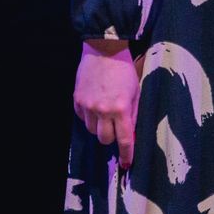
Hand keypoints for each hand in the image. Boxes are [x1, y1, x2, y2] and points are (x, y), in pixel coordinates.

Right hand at [73, 39, 139, 167]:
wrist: (104, 50)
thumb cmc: (125, 70)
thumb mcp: (136, 91)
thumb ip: (133, 113)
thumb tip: (132, 133)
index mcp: (121, 108)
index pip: (124, 139)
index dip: (126, 153)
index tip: (127, 163)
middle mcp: (102, 110)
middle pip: (104, 139)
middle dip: (111, 137)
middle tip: (116, 128)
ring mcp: (87, 106)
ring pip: (92, 130)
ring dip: (100, 127)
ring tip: (105, 113)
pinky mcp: (76, 101)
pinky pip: (82, 118)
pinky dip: (89, 117)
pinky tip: (95, 105)